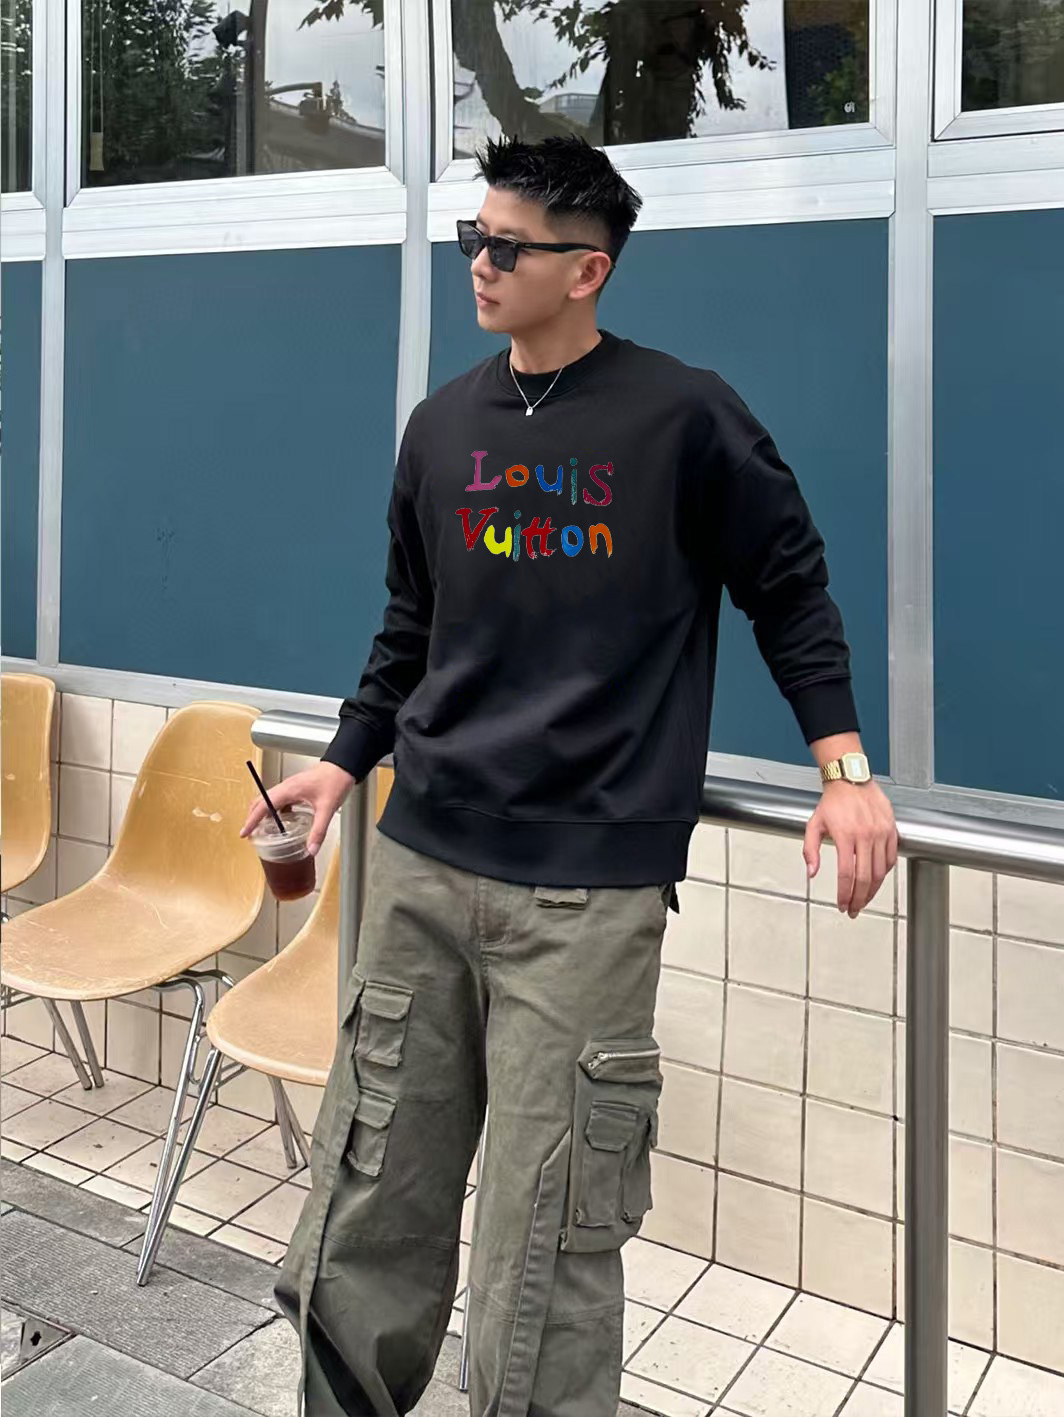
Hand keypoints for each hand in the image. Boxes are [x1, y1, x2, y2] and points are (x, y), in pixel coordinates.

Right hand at [239, 761, 356, 856]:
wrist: (343, 766)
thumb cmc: (335, 780)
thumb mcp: (327, 809)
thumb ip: (318, 831)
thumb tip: (311, 848)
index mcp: (288, 790)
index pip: (263, 806)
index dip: (251, 821)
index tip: (244, 833)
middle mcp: (286, 787)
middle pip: (261, 802)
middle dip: (252, 817)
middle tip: (250, 833)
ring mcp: (290, 786)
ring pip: (269, 800)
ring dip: (263, 813)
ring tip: (263, 829)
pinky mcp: (297, 788)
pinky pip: (280, 800)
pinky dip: (276, 811)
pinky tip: (283, 821)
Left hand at [803, 779, 897, 916]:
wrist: (851, 779)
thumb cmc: (832, 801)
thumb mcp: (813, 825)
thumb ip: (810, 850)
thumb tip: (811, 873)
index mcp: (845, 835)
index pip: (847, 874)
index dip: (845, 894)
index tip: (842, 905)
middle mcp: (865, 835)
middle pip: (865, 877)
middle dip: (859, 899)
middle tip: (854, 910)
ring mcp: (881, 833)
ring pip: (881, 872)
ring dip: (872, 890)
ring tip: (864, 900)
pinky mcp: (891, 830)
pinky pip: (891, 858)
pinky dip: (885, 873)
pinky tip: (876, 880)